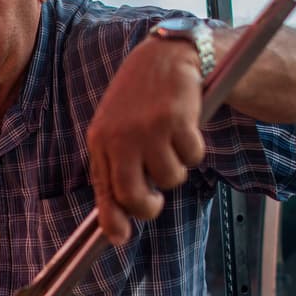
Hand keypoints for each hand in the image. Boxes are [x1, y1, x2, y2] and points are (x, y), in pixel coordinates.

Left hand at [86, 38, 205, 241]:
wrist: (164, 57)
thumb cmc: (139, 100)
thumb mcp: (116, 130)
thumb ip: (116, 167)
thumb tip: (117, 221)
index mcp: (101, 140)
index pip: (104, 190)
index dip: (112, 219)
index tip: (120, 237)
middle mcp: (120, 136)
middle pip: (134, 195)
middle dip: (149, 207)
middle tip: (157, 201)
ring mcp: (148, 128)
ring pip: (170, 179)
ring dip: (176, 169)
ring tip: (171, 144)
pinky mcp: (176, 119)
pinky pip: (192, 157)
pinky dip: (194, 150)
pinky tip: (186, 127)